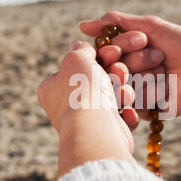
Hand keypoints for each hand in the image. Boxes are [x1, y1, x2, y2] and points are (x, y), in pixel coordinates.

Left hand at [38, 41, 134, 177]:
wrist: (96, 130)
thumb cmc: (83, 91)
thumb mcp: (77, 58)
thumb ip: (81, 50)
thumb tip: (79, 45)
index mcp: (51, 88)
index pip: (73, 68)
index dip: (93, 60)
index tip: (110, 54)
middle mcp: (65, 107)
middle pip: (95, 83)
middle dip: (113, 76)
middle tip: (121, 72)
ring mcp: (85, 123)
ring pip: (111, 100)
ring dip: (122, 94)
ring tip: (126, 95)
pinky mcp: (104, 136)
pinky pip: (120, 120)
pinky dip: (127, 115)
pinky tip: (128, 112)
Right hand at [80, 11, 180, 117]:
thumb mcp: (148, 25)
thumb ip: (115, 22)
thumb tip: (81, 25)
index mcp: (124, 56)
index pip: (104, 55)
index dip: (115, 50)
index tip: (138, 42)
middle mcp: (127, 75)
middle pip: (112, 73)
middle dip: (136, 62)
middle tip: (159, 56)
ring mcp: (136, 93)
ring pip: (123, 88)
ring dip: (147, 76)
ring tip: (166, 70)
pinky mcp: (146, 110)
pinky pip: (135, 104)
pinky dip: (152, 91)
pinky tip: (168, 86)